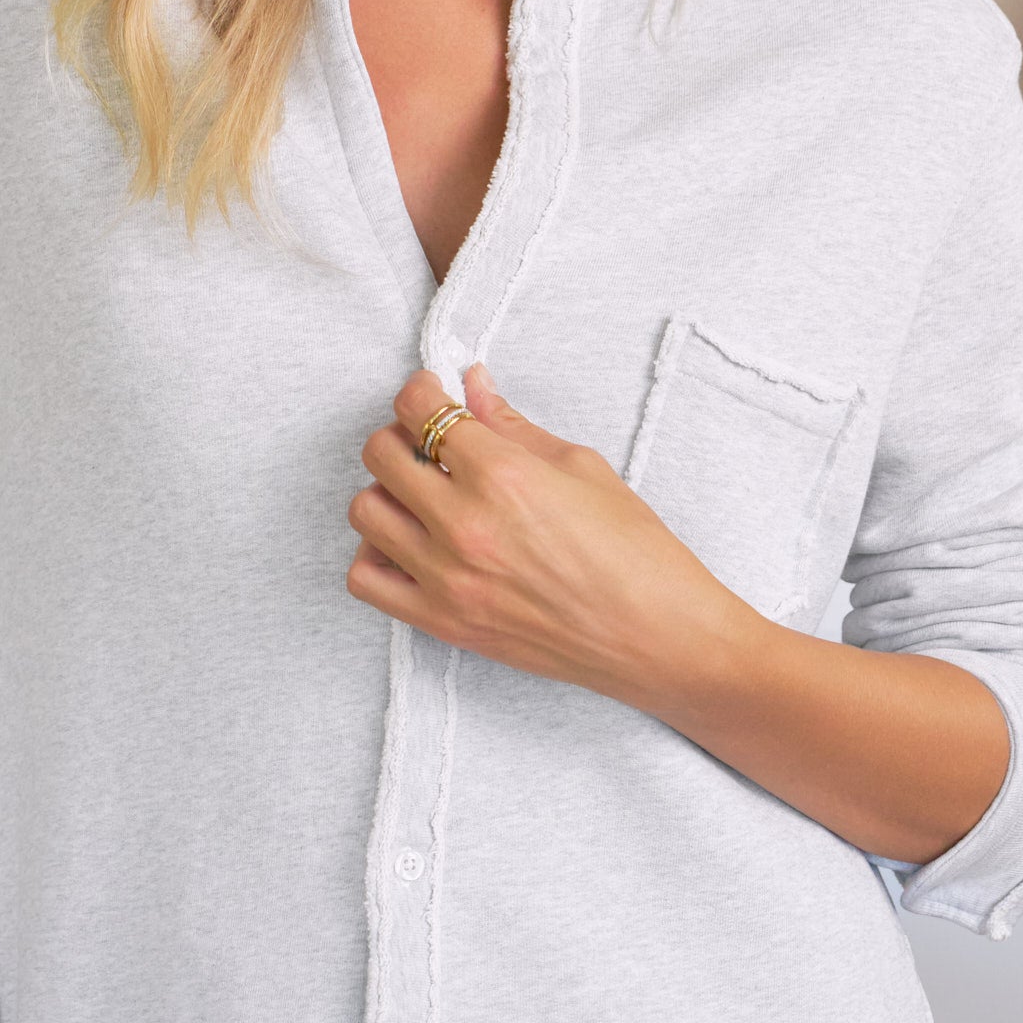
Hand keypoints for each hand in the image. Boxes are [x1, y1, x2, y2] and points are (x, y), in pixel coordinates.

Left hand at [346, 363, 754, 711]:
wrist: (657, 637)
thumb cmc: (635, 551)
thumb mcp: (581, 468)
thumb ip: (512, 425)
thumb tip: (472, 385)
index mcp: (502, 475)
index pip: (420, 409)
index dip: (421, 390)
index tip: (432, 392)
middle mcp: (464, 524)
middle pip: (380, 454)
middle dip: (400, 434)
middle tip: (429, 442)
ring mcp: (446, 578)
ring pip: (365, 511)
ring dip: (385, 491)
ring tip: (423, 495)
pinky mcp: (442, 622)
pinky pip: (366, 579)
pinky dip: (376, 553)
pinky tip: (412, 544)